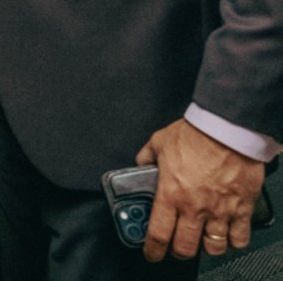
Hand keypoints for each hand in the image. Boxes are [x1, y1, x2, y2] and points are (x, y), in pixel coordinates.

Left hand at [137, 117, 264, 261]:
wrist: (227, 129)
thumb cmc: (194, 135)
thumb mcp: (159, 142)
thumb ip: (147, 156)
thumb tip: (141, 163)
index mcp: (170, 194)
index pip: (158, 234)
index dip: (153, 250)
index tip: (152, 254)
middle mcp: (194, 208)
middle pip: (185, 247)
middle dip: (179, 252)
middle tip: (177, 247)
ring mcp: (220, 211)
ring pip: (213, 247)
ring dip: (206, 247)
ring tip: (203, 240)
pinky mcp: (242, 209)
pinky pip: (240, 238)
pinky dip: (233, 241)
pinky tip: (228, 235)